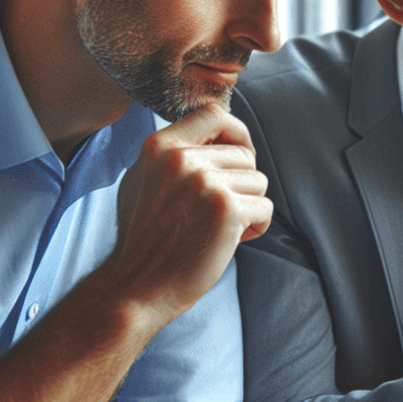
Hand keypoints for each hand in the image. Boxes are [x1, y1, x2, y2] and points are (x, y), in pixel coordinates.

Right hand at [102, 103, 272, 325]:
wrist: (136, 287)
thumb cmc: (145, 239)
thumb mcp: (143, 180)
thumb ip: (175, 154)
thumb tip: (213, 134)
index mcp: (160, 146)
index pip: (215, 114)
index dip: (236, 132)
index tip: (239, 154)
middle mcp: (182, 159)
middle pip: (244, 154)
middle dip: (241, 184)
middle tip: (218, 213)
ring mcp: (205, 183)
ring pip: (258, 182)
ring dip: (248, 207)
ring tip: (219, 228)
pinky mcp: (227, 210)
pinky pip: (265, 208)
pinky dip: (256, 228)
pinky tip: (229, 241)